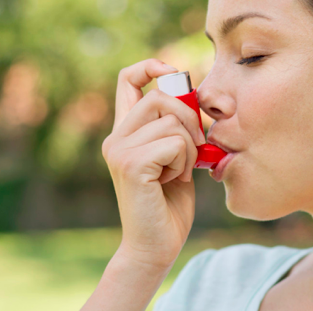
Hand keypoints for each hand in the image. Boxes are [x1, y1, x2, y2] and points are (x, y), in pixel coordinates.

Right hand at [102, 58, 205, 266]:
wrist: (155, 246)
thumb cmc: (170, 204)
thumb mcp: (177, 156)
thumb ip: (177, 127)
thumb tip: (193, 93)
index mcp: (124, 131)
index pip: (127, 79)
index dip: (151, 66)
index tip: (173, 71)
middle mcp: (116, 137)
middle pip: (160, 96)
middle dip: (189, 116)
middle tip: (196, 147)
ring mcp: (119, 150)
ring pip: (171, 121)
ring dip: (189, 147)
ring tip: (179, 172)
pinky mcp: (131, 164)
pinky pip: (174, 143)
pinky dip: (184, 162)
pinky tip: (174, 182)